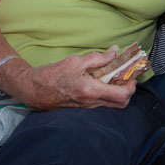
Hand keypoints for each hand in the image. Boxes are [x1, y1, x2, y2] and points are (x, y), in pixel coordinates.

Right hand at [12, 50, 136, 110]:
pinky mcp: (81, 110)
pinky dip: (107, 97)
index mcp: (91, 91)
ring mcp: (86, 109)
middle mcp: (90, 103)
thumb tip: (113, 54)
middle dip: (127, 92)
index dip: (131, 87)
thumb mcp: (75, 61)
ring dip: (117, 94)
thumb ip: (97, 59)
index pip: (122, 96)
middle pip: (120, 104)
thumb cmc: (51, 75)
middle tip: (125, 79)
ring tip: (114, 80)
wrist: (32, 90)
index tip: (131, 77)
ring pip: (111, 106)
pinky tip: (101, 84)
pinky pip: (101, 105)